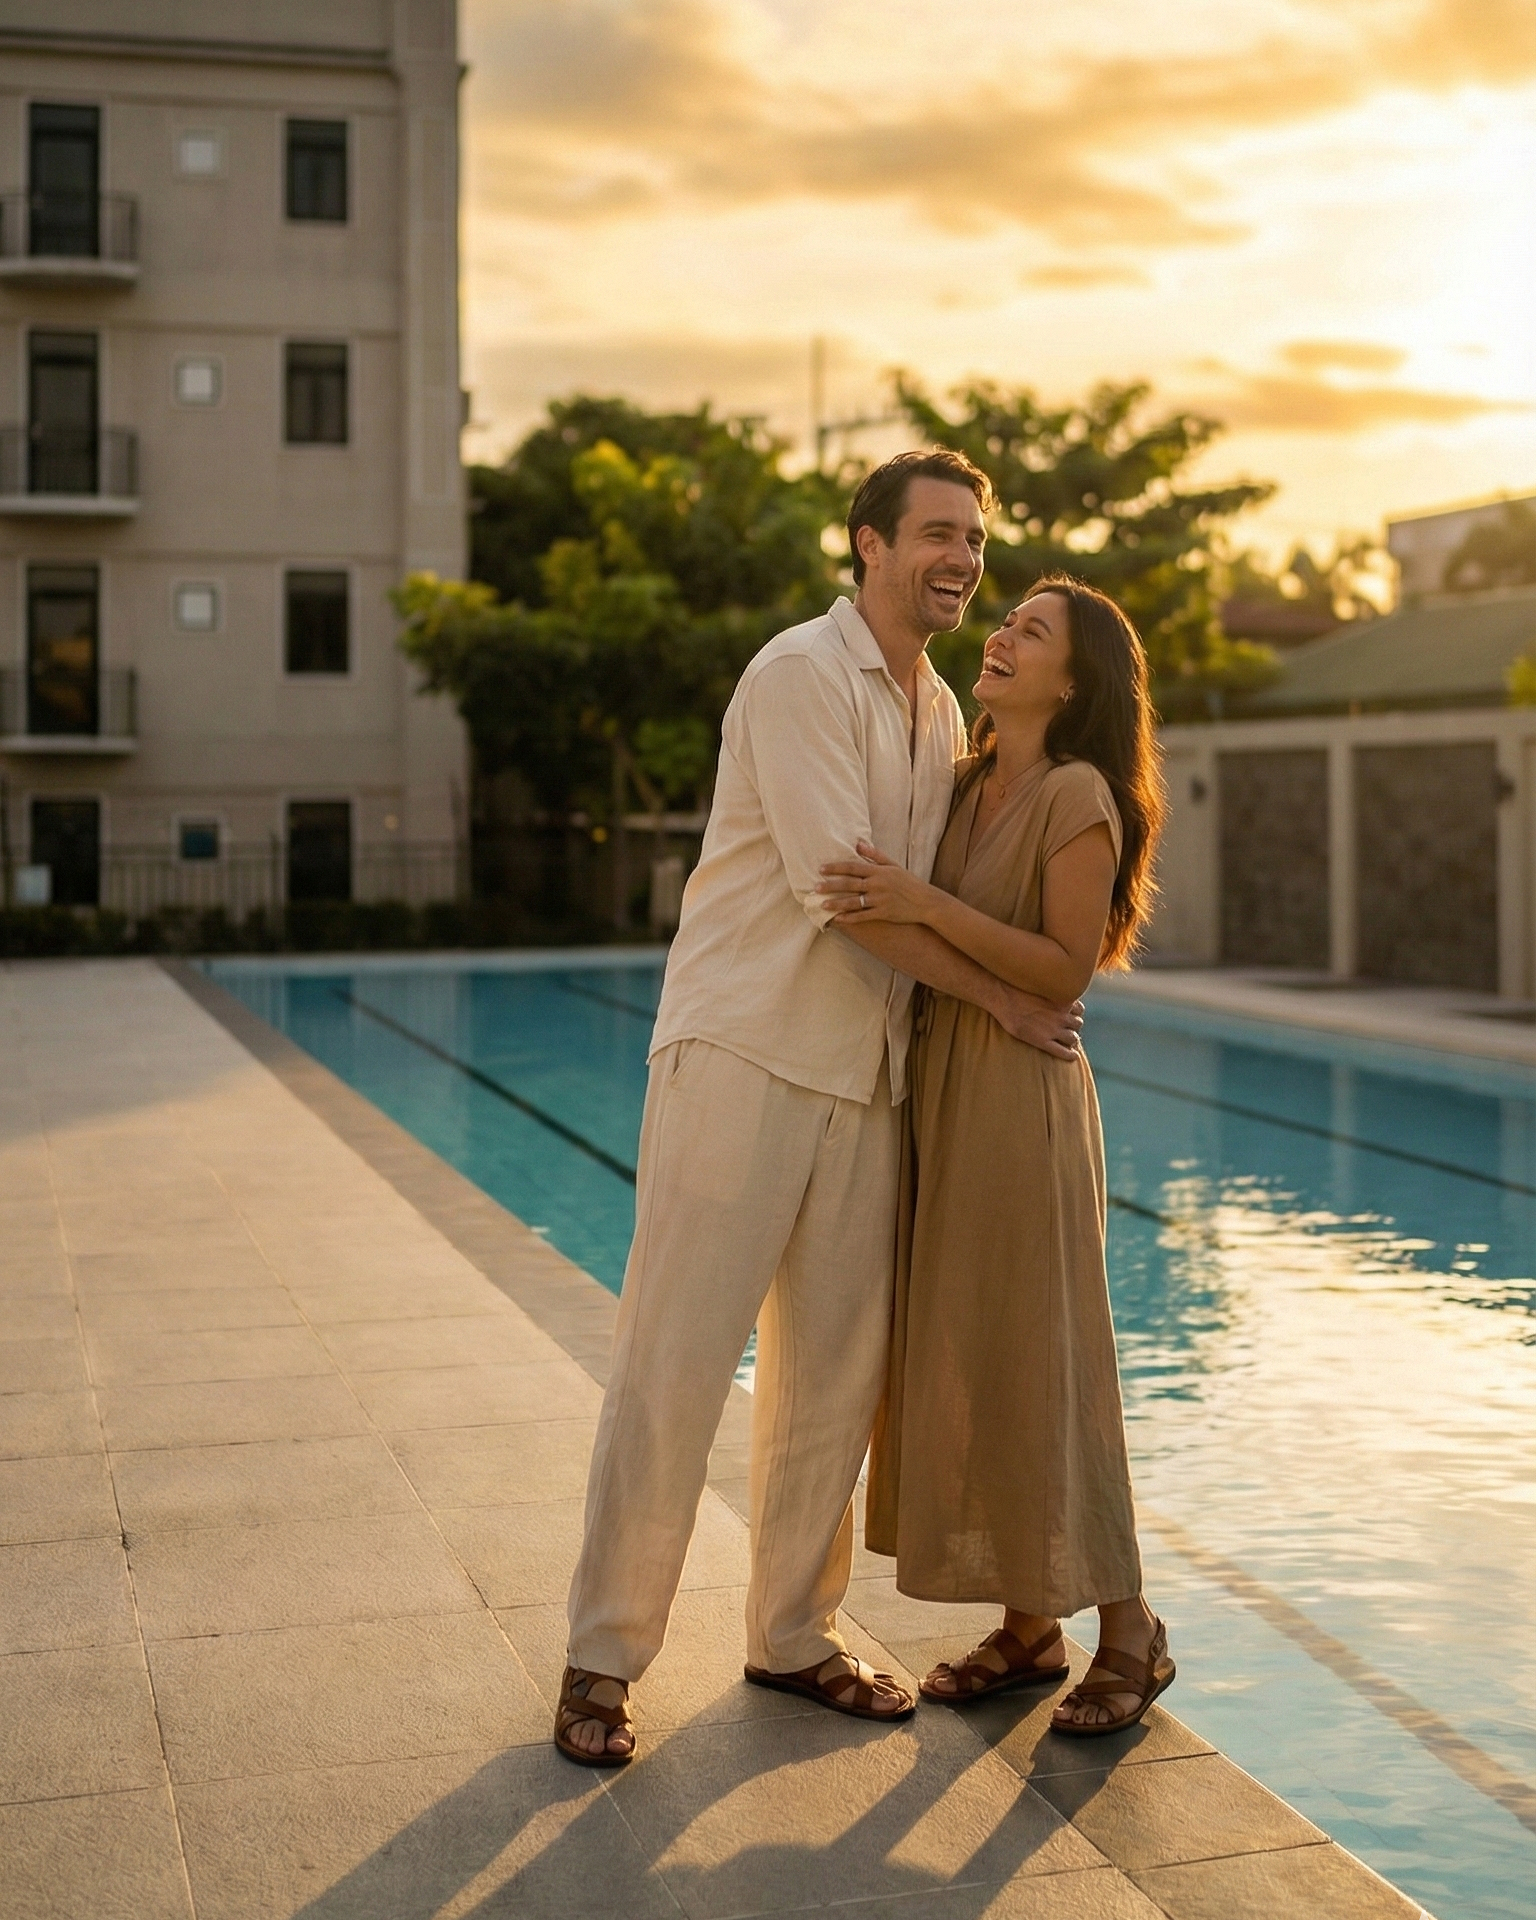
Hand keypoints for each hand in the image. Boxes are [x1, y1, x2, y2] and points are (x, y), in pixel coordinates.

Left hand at [819, 840, 934, 924]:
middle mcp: (878, 885)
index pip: (853, 867)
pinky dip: (850, 918)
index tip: (821, 869)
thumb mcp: (893, 865)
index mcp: (879, 871)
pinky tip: (838, 919)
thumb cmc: (909, 882)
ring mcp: (880, 900)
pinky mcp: (883, 914)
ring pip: (854, 902)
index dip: (836, 868)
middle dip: (831, 886)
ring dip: (837, 904)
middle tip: (815, 887)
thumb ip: (875, 855)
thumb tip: (857, 843)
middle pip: (850, 884)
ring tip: (822, 905)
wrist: (925, 902)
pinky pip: (863, 916)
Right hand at [993, 987, 1084, 1058]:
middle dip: (1074, 1026)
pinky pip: (1062, 1051)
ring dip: (1072, 1039)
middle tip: (1067, 1029)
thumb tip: (1051, 988)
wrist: (1004, 999)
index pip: (1079, 1009)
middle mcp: (1061, 1016)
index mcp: (1062, 1001)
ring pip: (1073, 1038)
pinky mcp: (1043, 1041)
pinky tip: (1072, 1056)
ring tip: (1068, 1041)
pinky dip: (1069, 1055)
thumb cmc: (1017, 988)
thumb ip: (1050, 989)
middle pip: (1077, 1024)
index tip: (1070, 1015)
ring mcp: (1053, 1030)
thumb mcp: (1040, 984)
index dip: (1075, 1013)